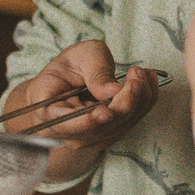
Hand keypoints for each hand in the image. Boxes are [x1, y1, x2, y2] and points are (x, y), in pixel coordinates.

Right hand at [8, 41, 159, 180]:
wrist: (65, 85)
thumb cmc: (67, 69)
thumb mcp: (78, 56)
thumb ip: (95, 70)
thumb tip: (112, 90)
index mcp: (48, 113)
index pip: (66, 124)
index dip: (88, 121)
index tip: (106, 111)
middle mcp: (69, 134)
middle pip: (101, 127)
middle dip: (125, 100)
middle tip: (136, 74)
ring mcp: (90, 139)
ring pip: (121, 126)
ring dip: (139, 100)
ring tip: (142, 73)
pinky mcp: (109, 135)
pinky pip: (130, 123)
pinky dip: (143, 103)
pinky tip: (146, 82)